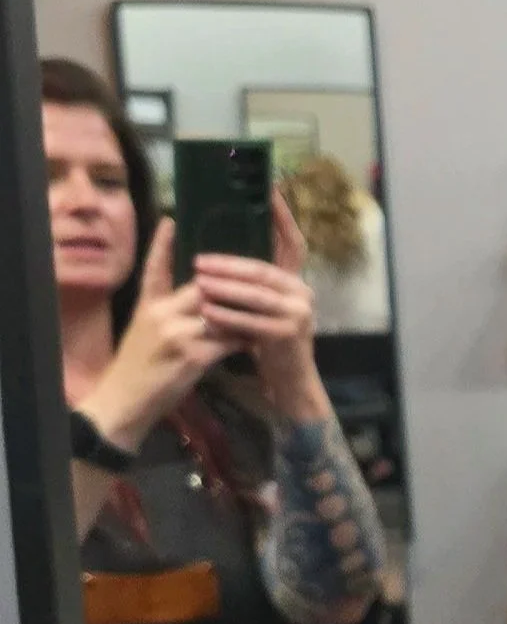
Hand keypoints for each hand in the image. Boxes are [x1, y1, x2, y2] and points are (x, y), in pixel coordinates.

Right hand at [79, 224, 243, 451]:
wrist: (124, 403)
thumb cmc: (137, 370)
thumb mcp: (144, 332)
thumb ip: (166, 312)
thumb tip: (199, 299)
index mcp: (147, 305)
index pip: (155, 268)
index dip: (163, 244)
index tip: (171, 220)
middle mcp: (160, 313)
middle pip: (204, 288)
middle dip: (229, 288)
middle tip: (256, 280)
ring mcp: (176, 333)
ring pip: (221, 313)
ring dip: (243, 316)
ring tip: (264, 312)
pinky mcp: (192, 356)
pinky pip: (228, 340)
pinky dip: (243, 340)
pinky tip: (257, 342)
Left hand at [194, 198, 327, 421]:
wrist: (290, 383)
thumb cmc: (268, 342)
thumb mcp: (261, 308)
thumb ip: (249, 284)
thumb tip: (214, 254)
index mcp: (295, 282)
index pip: (291, 243)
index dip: (281, 216)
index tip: (267, 188)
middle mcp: (303, 294)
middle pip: (262, 270)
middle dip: (228, 263)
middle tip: (199, 259)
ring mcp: (299, 315)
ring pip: (256, 294)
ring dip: (224, 287)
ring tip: (197, 280)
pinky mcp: (288, 336)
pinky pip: (251, 321)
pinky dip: (227, 315)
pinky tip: (207, 311)